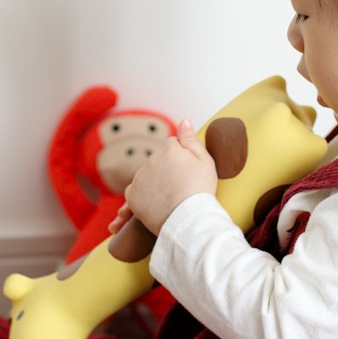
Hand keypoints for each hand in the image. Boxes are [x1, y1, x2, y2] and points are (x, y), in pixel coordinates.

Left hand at [120, 119, 217, 234]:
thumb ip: (191, 139)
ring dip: (154, 184)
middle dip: (166, 170)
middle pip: (158, 161)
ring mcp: (140, 178)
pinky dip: (140, 198)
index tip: (187, 172)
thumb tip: (184, 120)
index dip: (181, 158)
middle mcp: (151, 160)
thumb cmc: (201, 190)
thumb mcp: (205, 160)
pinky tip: (151, 206)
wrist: (189, 218)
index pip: (172, 145)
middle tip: (180, 188)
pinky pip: (135, 193)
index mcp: (169, 149)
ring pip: (146, 176)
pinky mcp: (133, 196)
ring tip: (168, 200)